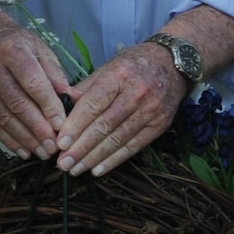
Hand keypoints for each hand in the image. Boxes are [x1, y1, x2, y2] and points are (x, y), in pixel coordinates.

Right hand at [0, 7, 67, 159]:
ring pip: (3, 117)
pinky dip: (8, 139)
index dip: (48, 106)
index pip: (33, 82)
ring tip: (42, 152)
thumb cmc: (17, 44)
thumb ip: (56, 75)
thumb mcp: (40, 50)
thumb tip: (74, 99)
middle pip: (17, 103)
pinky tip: (23, 149)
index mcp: (12, 50)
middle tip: (53, 146)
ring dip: (24, 138)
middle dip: (37, 129)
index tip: (62, 125)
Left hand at [55, 44, 187, 176]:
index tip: (60, 143)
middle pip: (104, 125)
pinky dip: (114, 160)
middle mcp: (137, 93)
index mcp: (119, 75)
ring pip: (118, 139)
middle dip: (81, 147)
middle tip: (63, 163)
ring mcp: (151, 110)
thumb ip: (85, 88)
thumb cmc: (134, 65)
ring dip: (94, 157)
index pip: (93, 104)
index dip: (75, 126)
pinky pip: (134, 146)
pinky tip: (98, 169)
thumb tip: (61, 106)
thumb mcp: (108, 67)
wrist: (173, 63)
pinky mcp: (160, 124)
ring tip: (76, 169)